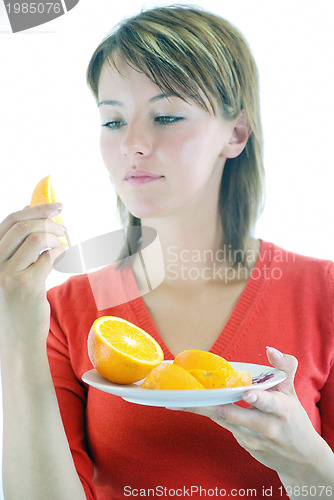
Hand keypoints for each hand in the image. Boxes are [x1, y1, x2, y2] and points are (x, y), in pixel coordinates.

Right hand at [0, 204, 66, 348]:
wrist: (17, 338)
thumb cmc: (17, 302)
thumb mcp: (10, 270)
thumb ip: (17, 246)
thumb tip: (33, 213)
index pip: (10, 220)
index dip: (36, 209)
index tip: (56, 206)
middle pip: (23, 226)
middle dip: (49, 219)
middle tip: (65, 226)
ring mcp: (7, 275)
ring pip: (36, 238)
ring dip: (57, 236)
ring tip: (64, 242)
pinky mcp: (25, 286)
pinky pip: (49, 257)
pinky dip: (61, 251)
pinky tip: (64, 256)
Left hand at [176, 348, 330, 481]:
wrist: (303, 460)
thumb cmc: (295, 420)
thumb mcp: (292, 393)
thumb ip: (284, 368)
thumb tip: (269, 349)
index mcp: (282, 410)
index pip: (270, 403)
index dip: (258, 398)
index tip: (247, 394)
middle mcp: (268, 426)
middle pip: (234, 414)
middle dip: (211, 405)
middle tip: (191, 395)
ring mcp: (254, 439)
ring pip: (224, 421)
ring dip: (201, 410)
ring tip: (180, 401)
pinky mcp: (245, 445)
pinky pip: (224, 425)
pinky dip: (209, 414)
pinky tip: (190, 406)